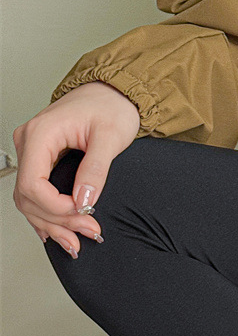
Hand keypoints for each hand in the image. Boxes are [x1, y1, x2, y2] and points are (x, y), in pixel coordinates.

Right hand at [12, 81, 141, 256]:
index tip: (84, 213)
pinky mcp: (41, 161)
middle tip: (89, 233)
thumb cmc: (110, 108)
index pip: (32, 184)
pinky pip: (35, 194)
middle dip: (58, 221)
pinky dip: (48, 216)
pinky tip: (59, 231)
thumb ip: (95, 170)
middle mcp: (30, 142)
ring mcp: (33, 152)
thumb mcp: (110, 138)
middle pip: (28, 197)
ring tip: (77, 241)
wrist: (112, 95)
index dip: (56, 207)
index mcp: (41, 133)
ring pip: (29, 200)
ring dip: (52, 224)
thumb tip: (83, 199)